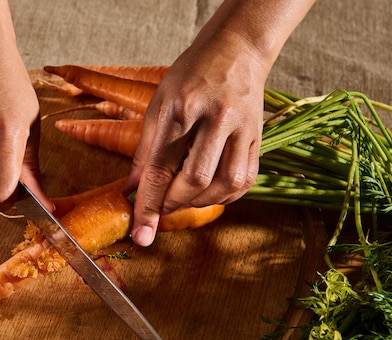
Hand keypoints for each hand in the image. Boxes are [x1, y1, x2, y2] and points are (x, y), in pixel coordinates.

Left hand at [124, 0, 314, 246]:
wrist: (236, 50)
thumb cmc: (190, 75)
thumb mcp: (157, 104)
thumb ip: (145, 150)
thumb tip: (132, 190)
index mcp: (181, 108)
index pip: (160, 168)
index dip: (148, 206)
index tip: (142, 236)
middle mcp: (215, 119)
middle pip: (195, 180)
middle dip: (173, 203)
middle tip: (162, 204)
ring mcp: (243, 128)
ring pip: (225, 185)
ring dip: (200, 202)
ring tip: (185, 196)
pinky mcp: (259, 137)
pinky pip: (246, 181)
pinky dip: (225, 196)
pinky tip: (210, 192)